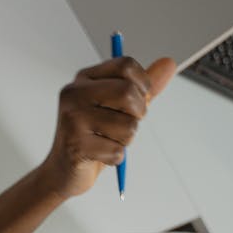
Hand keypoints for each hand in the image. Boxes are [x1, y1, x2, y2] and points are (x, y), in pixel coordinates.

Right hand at [35, 56, 175, 198]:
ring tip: (107, 140)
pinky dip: (116, 157)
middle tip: (123, 123)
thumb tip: (169, 63)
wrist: (63, 169)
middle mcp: (74, 94)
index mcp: (84, 79)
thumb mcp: (119, 106)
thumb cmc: (93, 134)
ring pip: (128, 126)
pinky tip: (100, 155)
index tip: (136, 98)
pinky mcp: (76, 145)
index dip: (142, 84)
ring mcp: (73, 119)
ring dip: (126, 139)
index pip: (125, 65)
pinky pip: (118, 151)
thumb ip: (143, 86)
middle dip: (138, 113)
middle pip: (128, 92)